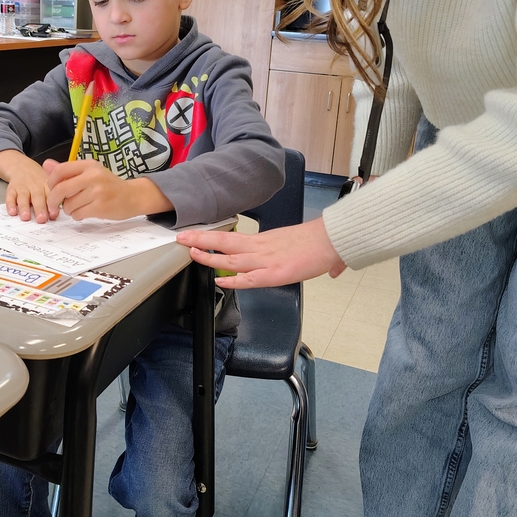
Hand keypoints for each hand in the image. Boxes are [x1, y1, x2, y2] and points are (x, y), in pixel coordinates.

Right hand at [0, 149, 59, 222]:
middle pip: (38, 197)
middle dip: (40, 208)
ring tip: (26, 217)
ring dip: (24, 207)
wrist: (22, 167)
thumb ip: (53, 198)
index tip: (53, 215)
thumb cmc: (38, 181)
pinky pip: (10, 196)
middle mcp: (35, 186)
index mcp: (47, 185)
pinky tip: (12, 212)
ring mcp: (22, 187)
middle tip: (41, 219)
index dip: (52, 205)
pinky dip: (10, 204)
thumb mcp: (49, 184)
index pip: (50, 195)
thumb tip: (56, 215)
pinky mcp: (11, 189)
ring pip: (23, 197)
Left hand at [44, 159, 171, 219]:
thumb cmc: (109, 185)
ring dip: (68, 209)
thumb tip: (46, 164)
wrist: (132, 196)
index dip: (51, 182)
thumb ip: (68, 170)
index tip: (52, 189)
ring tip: (78, 207)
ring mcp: (98, 192)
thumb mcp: (90, 172)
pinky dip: (77, 215)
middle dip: (53, 200)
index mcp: (89, 165)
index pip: (60, 171)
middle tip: (54, 205)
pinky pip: (78, 214)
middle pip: (61, 189)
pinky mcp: (101, 207)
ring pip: (68, 204)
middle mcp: (93, 176)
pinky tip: (85, 212)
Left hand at [176, 216, 345, 287]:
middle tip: (182, 236)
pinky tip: (218, 280)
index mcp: (266, 241)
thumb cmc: (323, 242)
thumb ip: (308, 258)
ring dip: (208, 255)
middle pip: (225, 241)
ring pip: (230, 257)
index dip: (214, 238)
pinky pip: (248, 278)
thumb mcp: (304, 246)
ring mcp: (267, 260)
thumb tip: (332, 269)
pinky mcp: (276, 273)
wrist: (334, 238)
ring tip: (190, 251)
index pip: (234, 238)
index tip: (198, 237)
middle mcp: (262, 248)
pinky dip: (232, 280)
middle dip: (201, 238)